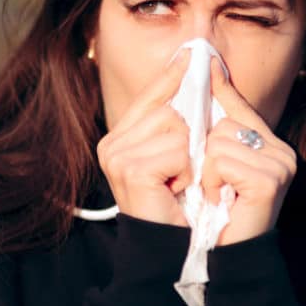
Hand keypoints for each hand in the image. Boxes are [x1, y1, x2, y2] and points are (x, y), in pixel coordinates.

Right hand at [96, 49, 192, 226]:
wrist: (174, 251)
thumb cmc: (181, 206)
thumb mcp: (181, 156)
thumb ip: (182, 116)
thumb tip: (193, 65)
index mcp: (121, 138)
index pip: (151, 94)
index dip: (173, 77)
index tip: (191, 54)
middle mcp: (112, 144)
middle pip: (168, 107)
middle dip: (191, 135)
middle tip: (187, 170)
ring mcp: (117, 156)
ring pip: (176, 125)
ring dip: (191, 156)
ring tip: (181, 182)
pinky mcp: (130, 168)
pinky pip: (178, 148)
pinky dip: (188, 170)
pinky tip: (177, 190)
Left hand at [203, 56, 297, 245]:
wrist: (212, 260)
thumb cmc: (202, 212)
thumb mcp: (200, 162)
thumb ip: (205, 121)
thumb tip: (200, 65)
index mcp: (265, 142)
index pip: (234, 102)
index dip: (213, 88)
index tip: (201, 62)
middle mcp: (278, 150)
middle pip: (221, 120)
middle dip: (199, 151)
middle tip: (202, 182)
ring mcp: (279, 164)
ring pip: (218, 139)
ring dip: (203, 170)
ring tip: (212, 194)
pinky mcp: (272, 180)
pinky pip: (223, 159)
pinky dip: (212, 181)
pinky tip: (219, 200)